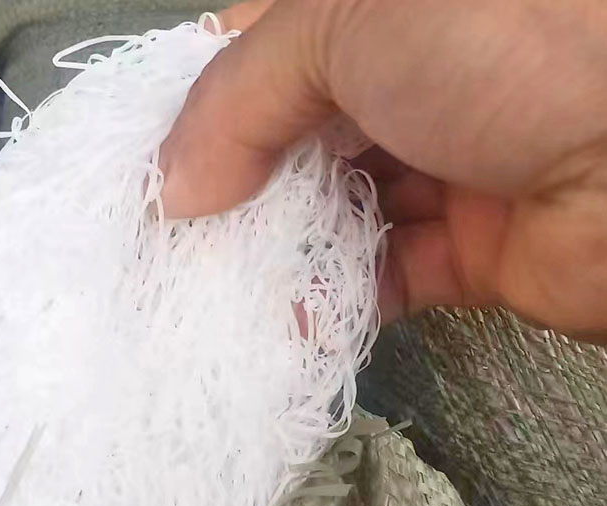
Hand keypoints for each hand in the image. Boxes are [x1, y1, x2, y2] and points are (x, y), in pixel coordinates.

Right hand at [160, 0, 606, 340]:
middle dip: (237, 191)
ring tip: (221, 292)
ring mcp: (445, 166)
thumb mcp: (347, 18)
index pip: (263, 52)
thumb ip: (242, 96)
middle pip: (295, 143)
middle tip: (176, 242)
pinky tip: (296, 322)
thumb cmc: (504, 41)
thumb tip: (178, 185)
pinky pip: (387, 279)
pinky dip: (341, 302)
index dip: (203, 104)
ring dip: (285, 254)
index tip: (153, 163)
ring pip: (337, 216)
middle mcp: (411, 82)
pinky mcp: (472, 250)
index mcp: (379, 8)